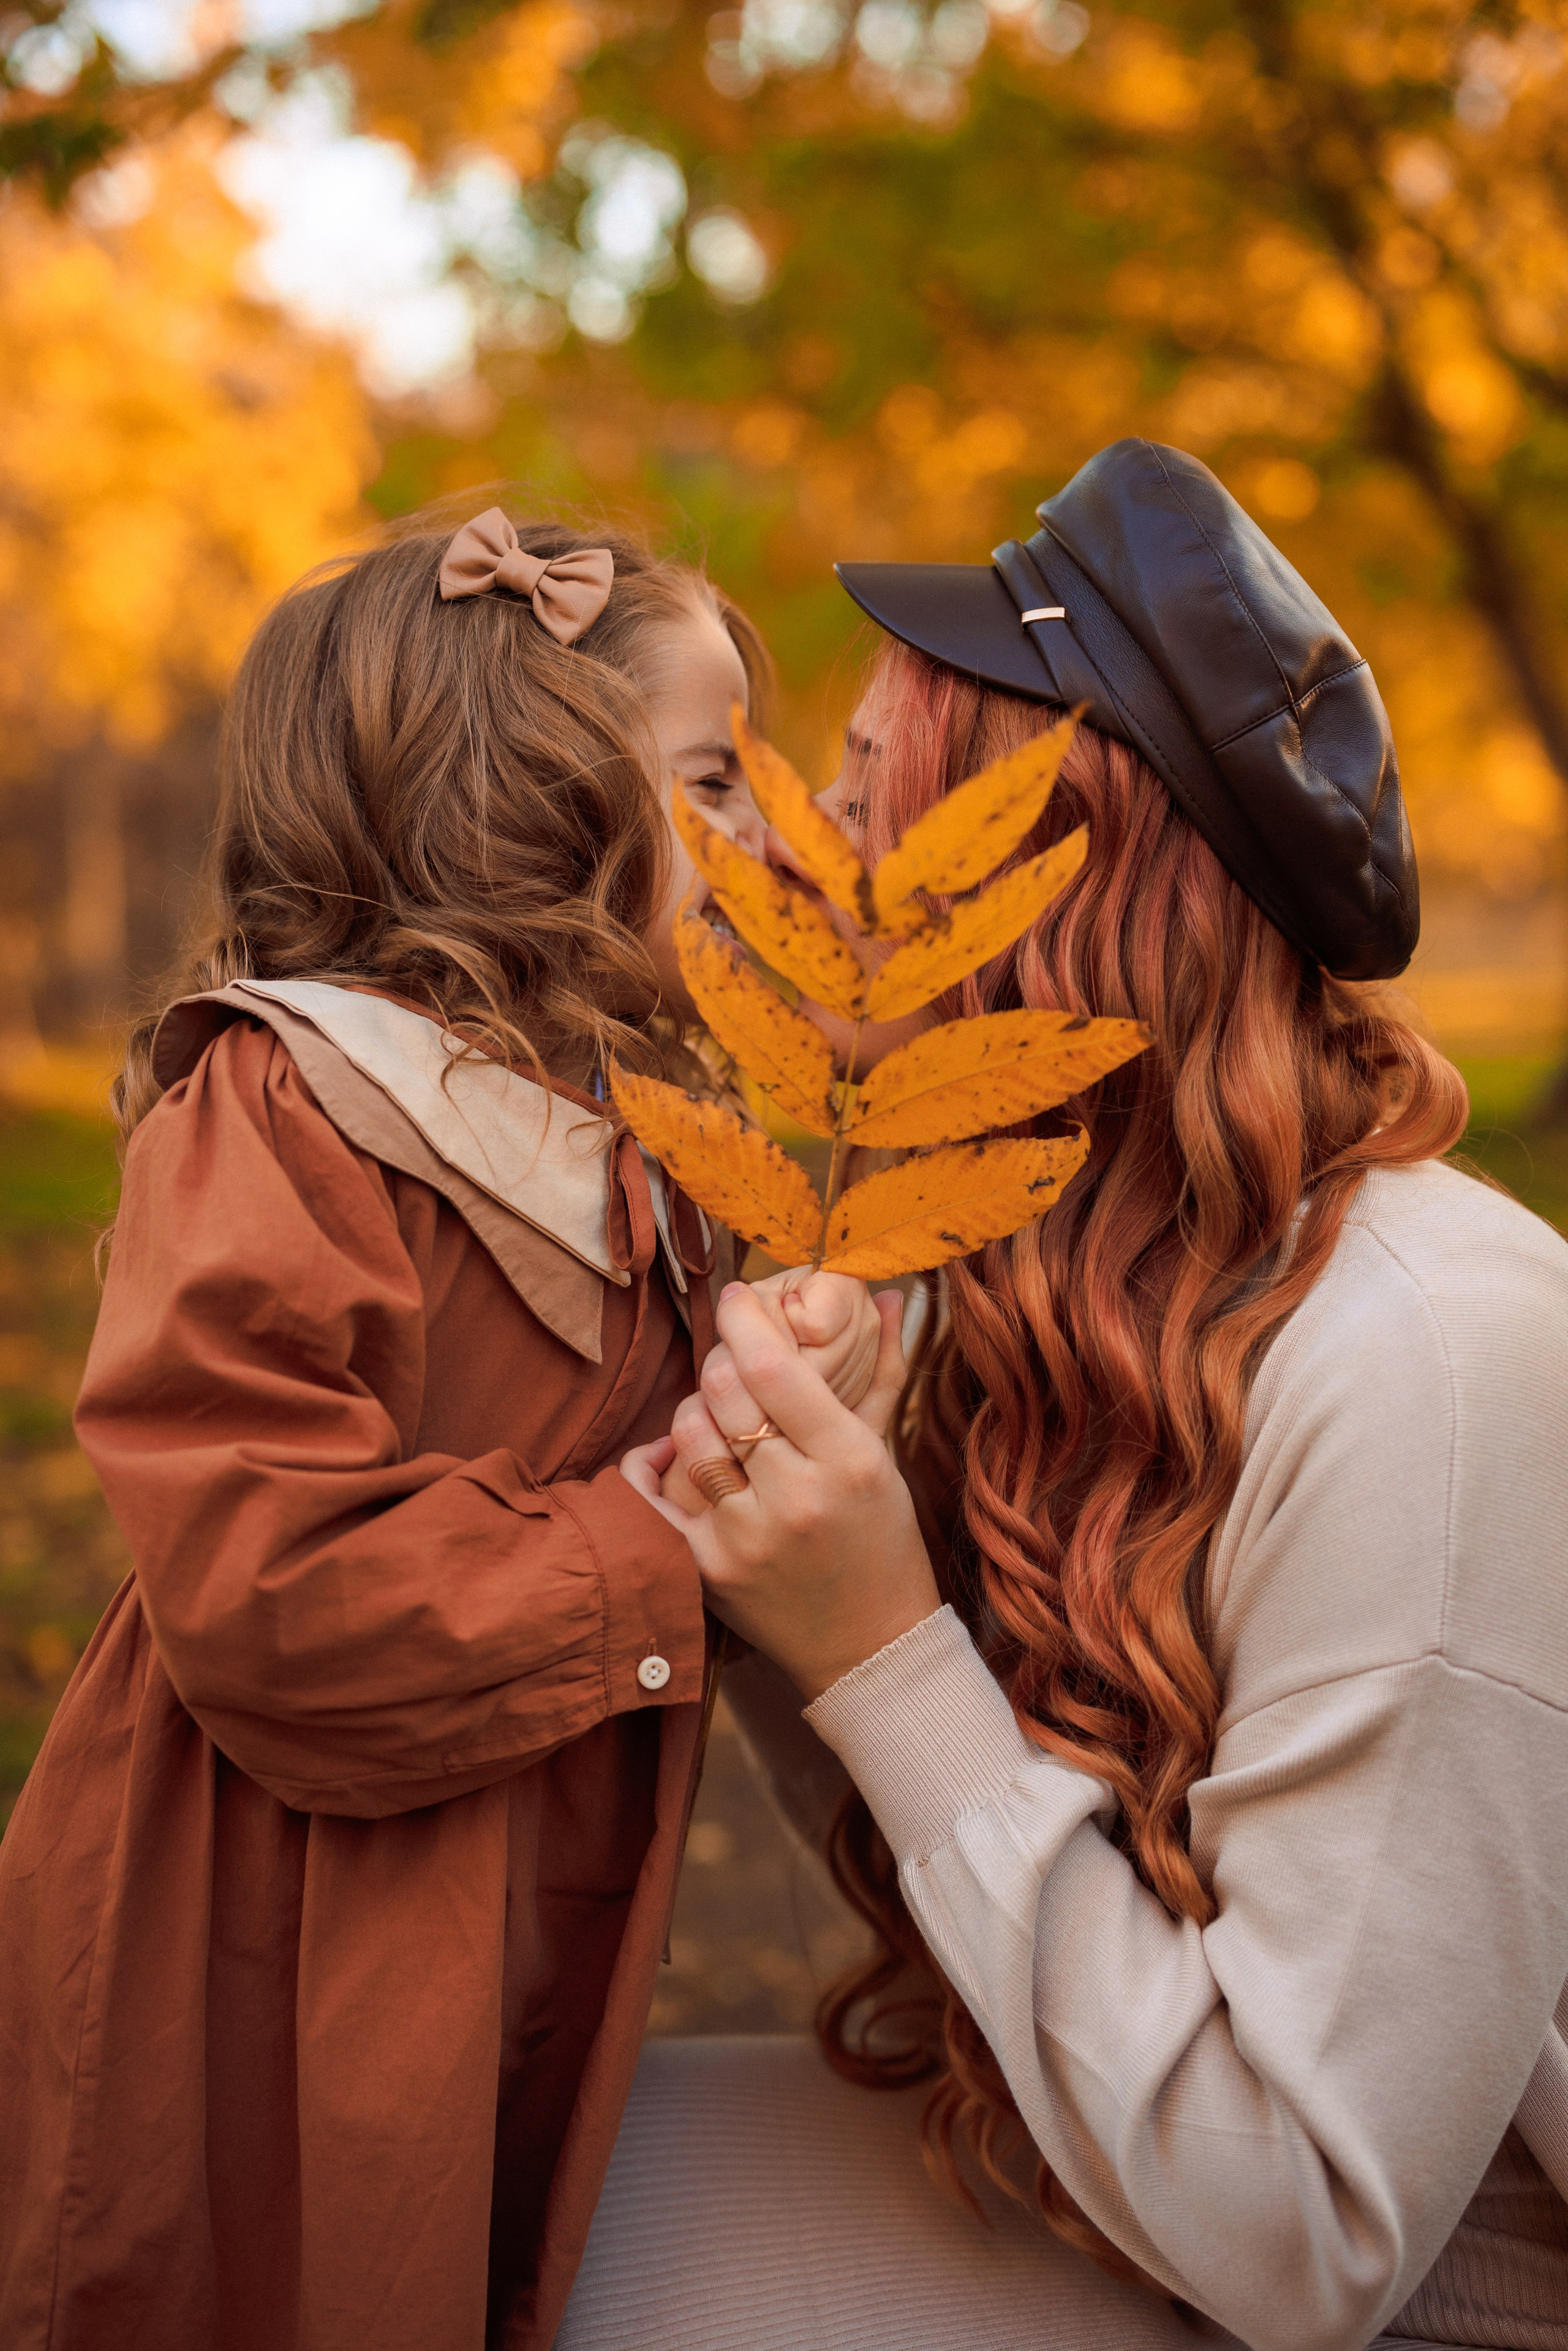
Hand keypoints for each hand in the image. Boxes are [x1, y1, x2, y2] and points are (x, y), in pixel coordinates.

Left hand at [622, 1285, 940, 1700]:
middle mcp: (795, 1496)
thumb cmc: (883, 1543)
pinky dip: (647, 1466)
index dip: (745, 1319)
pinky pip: (649, 1498)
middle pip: (722, 1391)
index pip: (775, 1366)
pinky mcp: (706, 1570)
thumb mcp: (886, 1457)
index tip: (738, 1298)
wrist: (869, 1647)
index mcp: (848, 1460)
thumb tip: (881, 1294)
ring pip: (688, 1434)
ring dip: (695, 1414)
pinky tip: (661, 1455)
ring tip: (719, 1422)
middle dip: (721, 1363)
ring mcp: (745, 1536)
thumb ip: (881, 1373)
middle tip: (732, 1365)